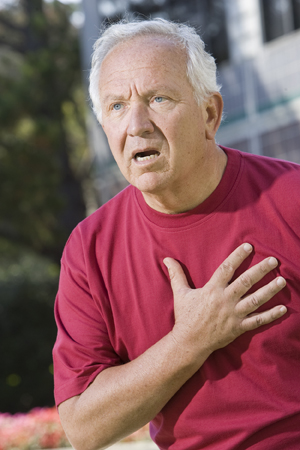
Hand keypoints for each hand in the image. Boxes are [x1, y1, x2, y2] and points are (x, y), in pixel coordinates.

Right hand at [164, 243, 286, 357]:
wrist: (189, 342)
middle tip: (274, 260)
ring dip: (270, 290)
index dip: (237, 256)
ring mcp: (233, 315)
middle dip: (260, 270)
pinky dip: (271, 316)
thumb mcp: (180, 293)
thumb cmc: (185, 316)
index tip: (249, 246)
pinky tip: (283, 309)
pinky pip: (257, 321)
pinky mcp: (239, 328)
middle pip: (246, 282)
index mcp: (212, 290)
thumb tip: (166, 258)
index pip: (226, 269)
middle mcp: (224, 301)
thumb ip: (176, 274)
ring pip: (255, 300)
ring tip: (282, 280)